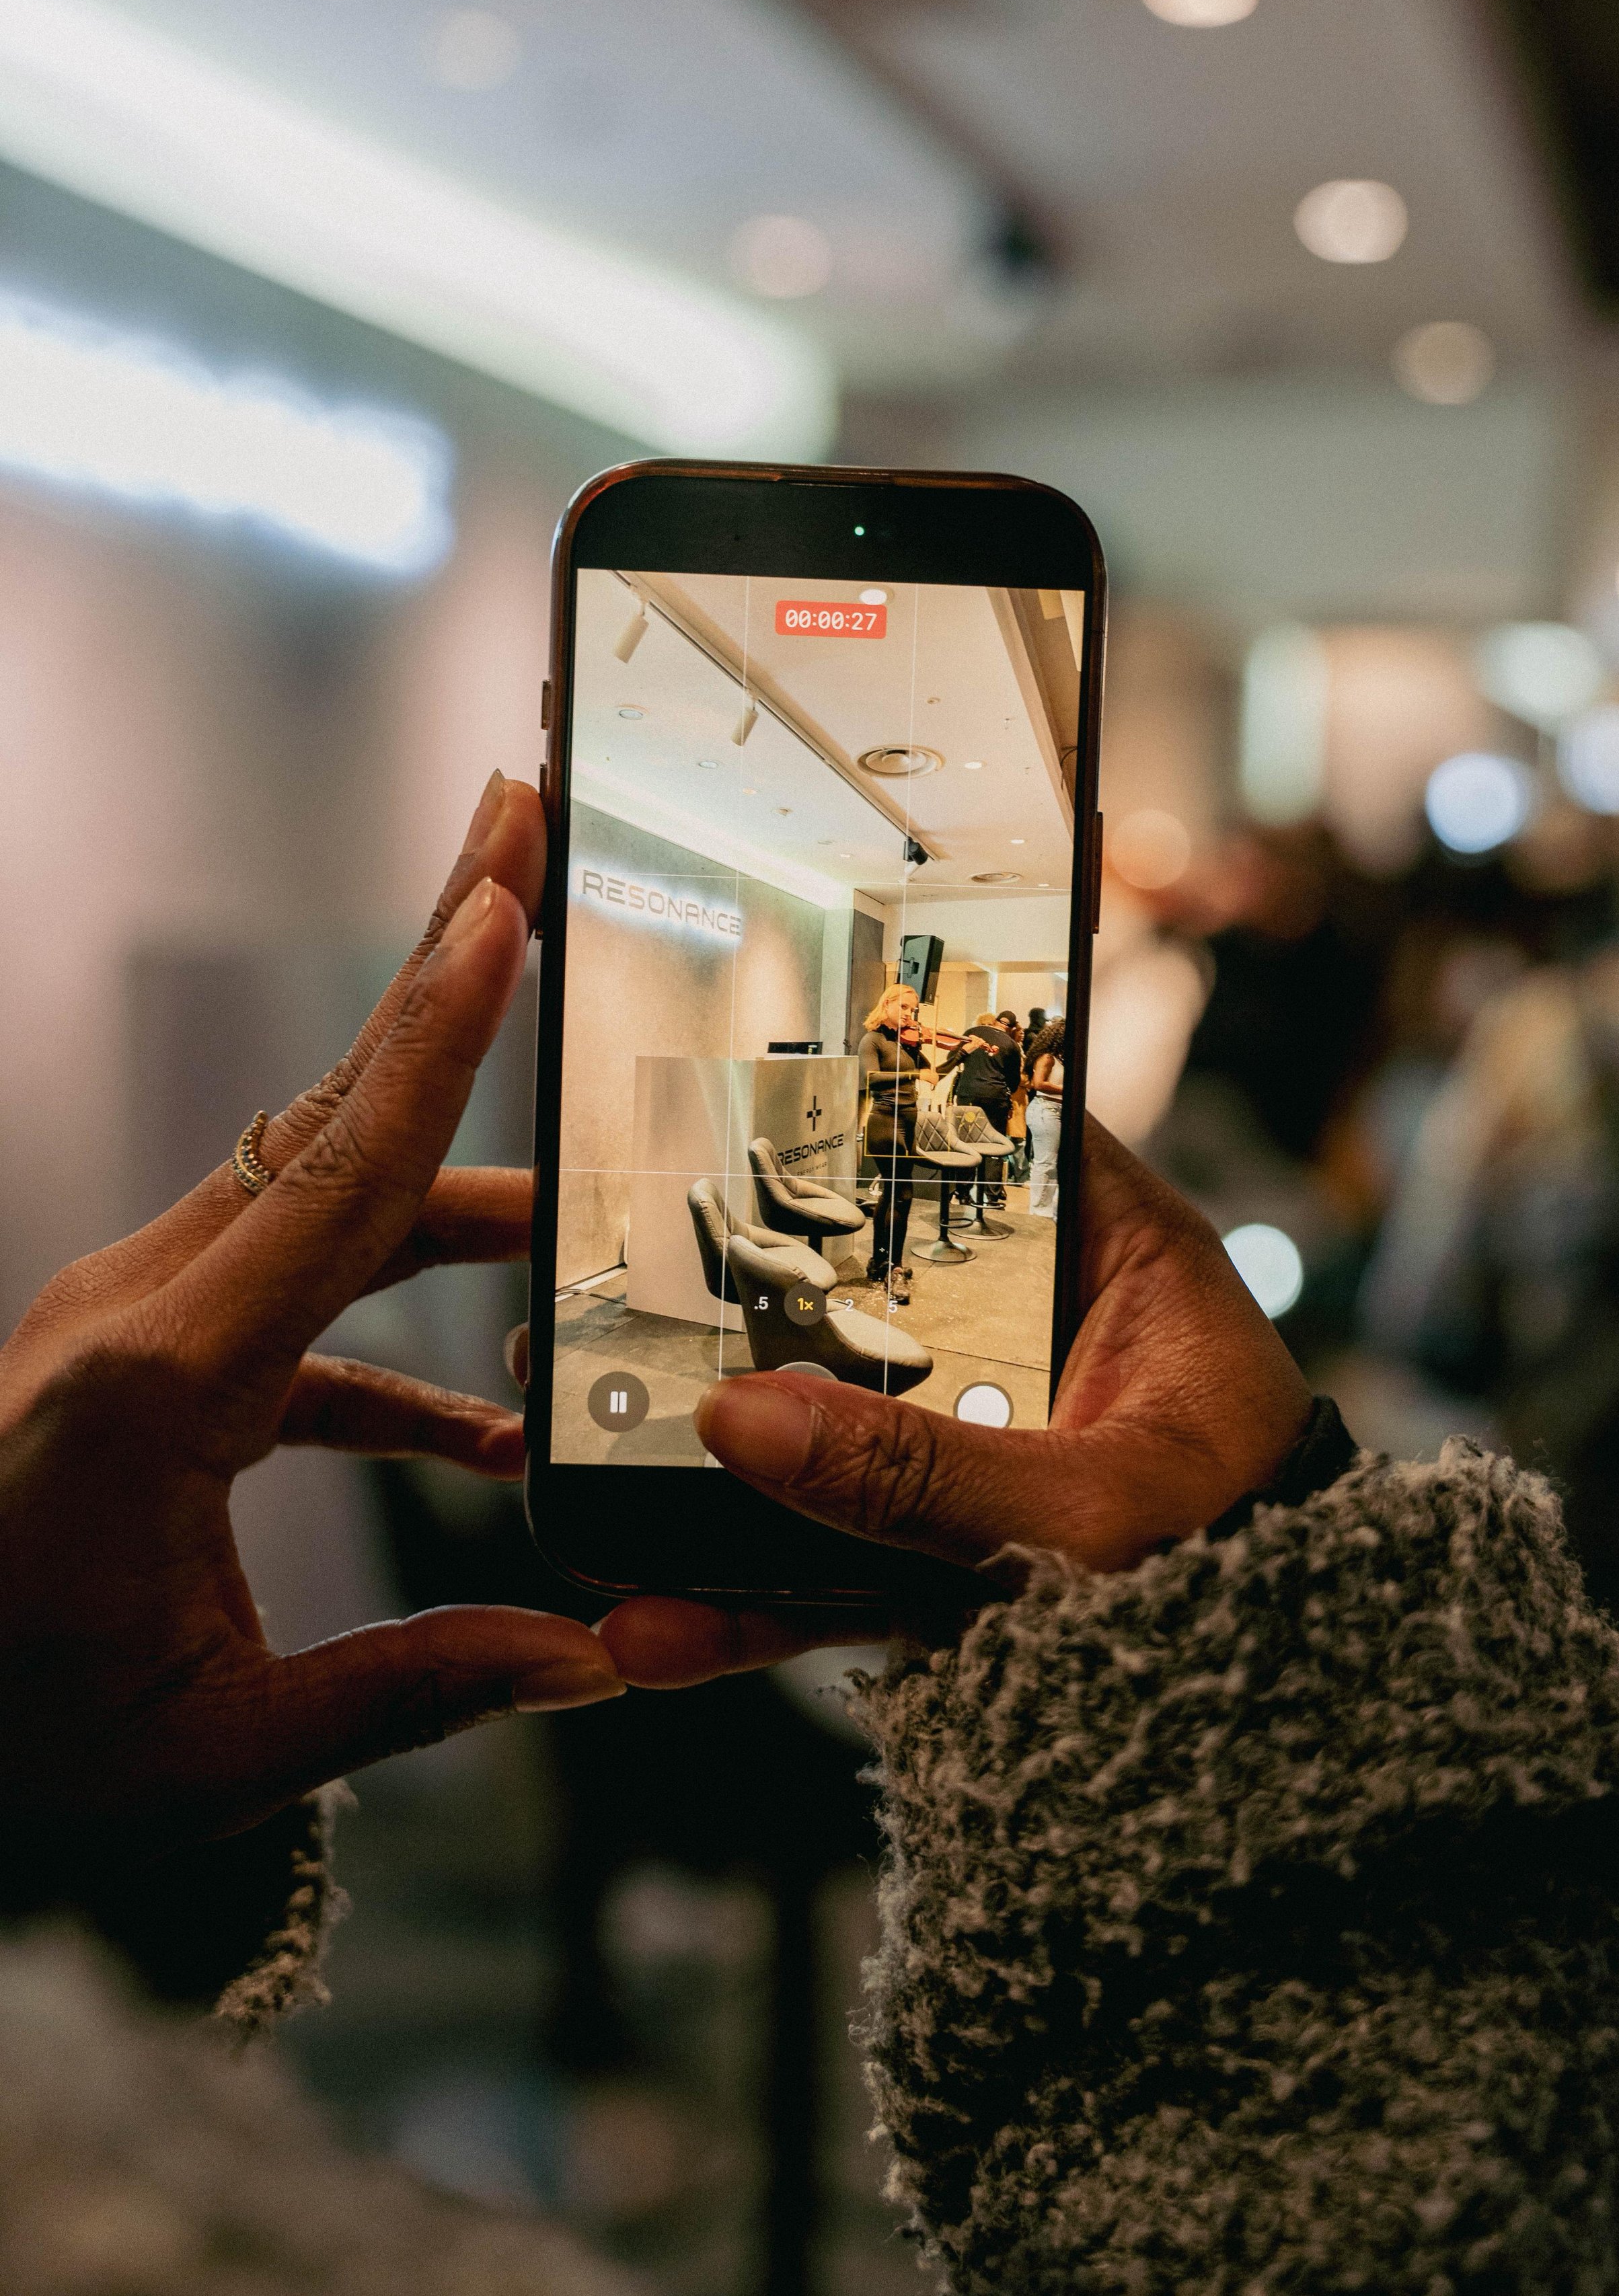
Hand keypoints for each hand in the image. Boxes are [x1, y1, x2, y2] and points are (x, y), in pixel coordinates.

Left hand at [0, 773, 621, 1867]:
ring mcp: (128, 1330)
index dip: (440, 1033)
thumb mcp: (215, 1754)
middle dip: (438, 976)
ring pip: (318, 1203)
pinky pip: (290, 1315)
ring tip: (569, 1193)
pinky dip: (392, 1352)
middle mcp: (136, 1319)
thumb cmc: (5, 1753)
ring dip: (449, 1196)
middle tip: (516, 836)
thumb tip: (588, 1656)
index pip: (341, 1175)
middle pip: (330, 1118)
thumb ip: (415, 1690)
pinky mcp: (133, 1370)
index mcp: (155, 1389)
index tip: (502, 901)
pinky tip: (481, 1427)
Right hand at [598, 1118, 1311, 1686]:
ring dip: (704, 1461)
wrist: (1314, 1746)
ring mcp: (982, 1449)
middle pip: (858, 1287)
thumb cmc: (1264, 1580)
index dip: (858, 1113)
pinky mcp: (951, 1560)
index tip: (721, 1104)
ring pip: (825, 1432)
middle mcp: (1035, 1336)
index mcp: (1110, 1257)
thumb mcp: (1094, 1516)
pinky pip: (833, 1567)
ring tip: (575, 1464)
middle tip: (589, 1291)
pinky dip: (748, 1602)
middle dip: (725, 1305)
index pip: (977, 1135)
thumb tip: (738, 1417)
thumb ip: (924, 1476)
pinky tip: (651, 1630)